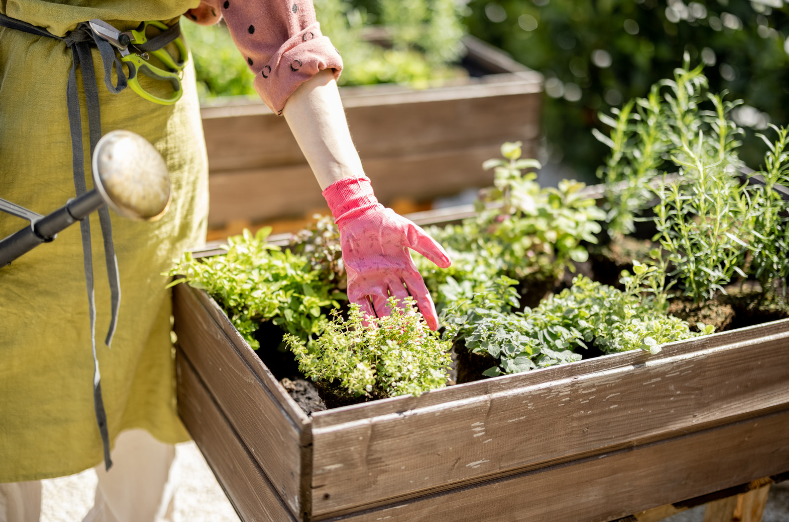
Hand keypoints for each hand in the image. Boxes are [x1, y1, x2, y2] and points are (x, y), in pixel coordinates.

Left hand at [323, 177, 450, 329]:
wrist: (359, 215)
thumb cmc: (386, 221)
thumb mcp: (411, 232)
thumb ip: (429, 247)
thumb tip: (449, 264)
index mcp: (406, 269)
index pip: (419, 295)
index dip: (426, 311)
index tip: (434, 328)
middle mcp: (390, 279)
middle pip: (402, 306)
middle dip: (408, 324)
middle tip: (414, 342)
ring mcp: (372, 282)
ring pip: (383, 308)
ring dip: (388, 324)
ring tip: (394, 341)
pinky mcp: (355, 282)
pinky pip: (360, 304)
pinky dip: (364, 317)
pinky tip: (369, 332)